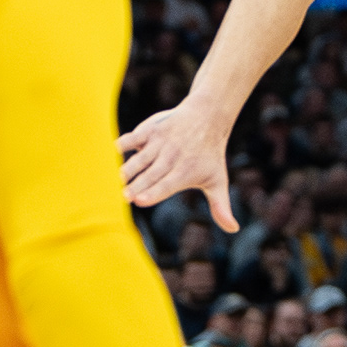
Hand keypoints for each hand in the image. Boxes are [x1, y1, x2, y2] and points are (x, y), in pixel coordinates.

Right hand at [119, 98, 235, 230]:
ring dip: (127, 169)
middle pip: (151, 174)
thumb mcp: (218, 180)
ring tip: (115, 180)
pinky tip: (113, 152)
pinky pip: (134, 137)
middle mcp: (173, 157)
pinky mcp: (152, 130)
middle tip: (122, 196)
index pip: (168, 185)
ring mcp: (161, 142)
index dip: (154, 193)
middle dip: (136, 185)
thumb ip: (221, 206)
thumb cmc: (210, 155)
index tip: (140, 201)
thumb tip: (234, 229)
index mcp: (186, 172)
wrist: (208, 117)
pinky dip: (124, 143)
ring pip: (140, 158)